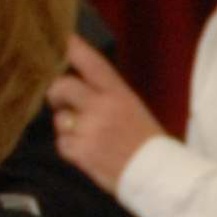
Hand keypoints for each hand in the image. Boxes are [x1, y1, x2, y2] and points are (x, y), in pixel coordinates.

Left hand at [45, 37, 166, 188]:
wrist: (161, 177)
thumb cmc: (148, 143)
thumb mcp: (133, 109)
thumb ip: (107, 96)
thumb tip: (75, 87)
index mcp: (119, 94)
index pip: (90, 62)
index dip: (72, 47)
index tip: (60, 39)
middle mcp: (103, 107)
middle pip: (62, 86)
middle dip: (55, 94)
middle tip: (58, 101)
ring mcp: (91, 130)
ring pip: (59, 119)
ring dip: (66, 127)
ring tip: (86, 137)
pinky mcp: (82, 152)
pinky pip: (62, 144)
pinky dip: (71, 150)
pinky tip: (88, 154)